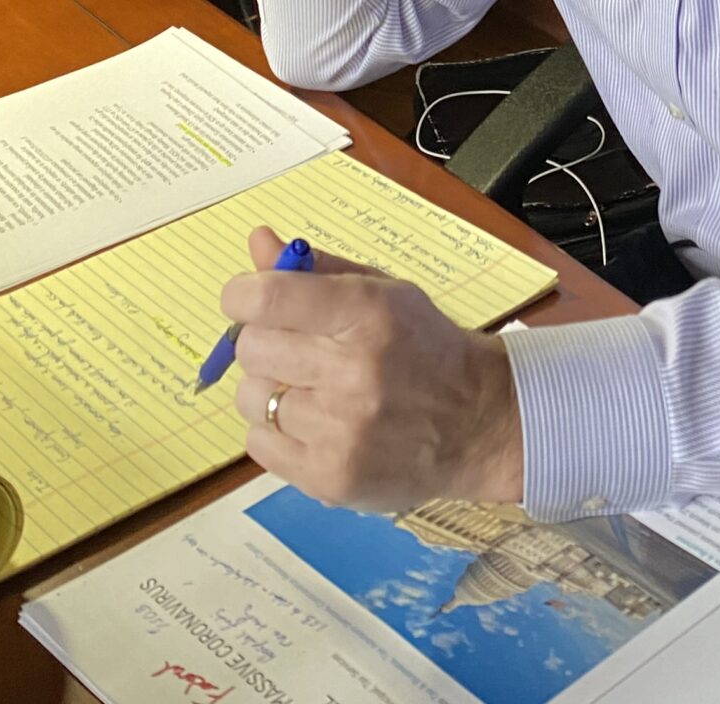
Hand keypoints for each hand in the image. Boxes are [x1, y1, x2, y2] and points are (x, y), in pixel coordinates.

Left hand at [223, 226, 524, 510]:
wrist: (476, 424)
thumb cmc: (423, 347)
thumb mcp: (383, 292)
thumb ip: (315, 270)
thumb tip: (257, 240)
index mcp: (367, 313)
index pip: (265, 298)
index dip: (243, 295)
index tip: (249, 300)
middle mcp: (352, 371)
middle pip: (251, 348)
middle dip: (263, 342)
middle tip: (294, 348)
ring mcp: (340, 431)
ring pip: (250, 399)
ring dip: (269, 390)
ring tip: (309, 389)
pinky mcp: (329, 478)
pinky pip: (258, 444)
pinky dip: (275, 431)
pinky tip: (312, 424)